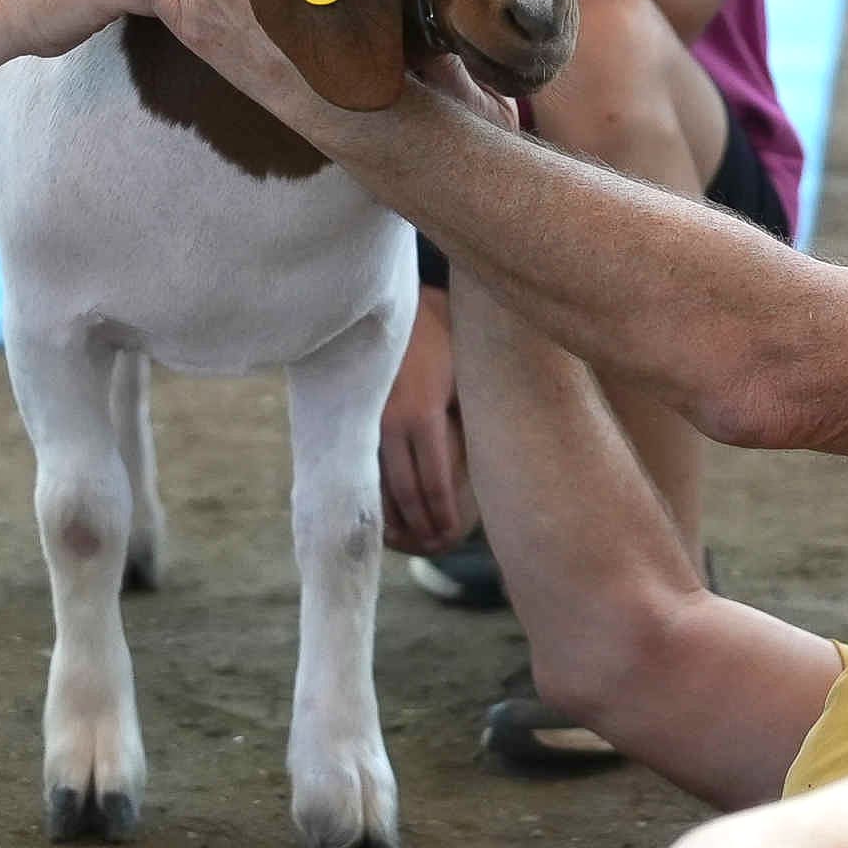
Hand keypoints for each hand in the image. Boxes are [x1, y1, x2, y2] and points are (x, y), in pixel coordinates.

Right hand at [377, 291, 472, 553]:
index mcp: (420, 413)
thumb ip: (473, 416)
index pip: (432, 482)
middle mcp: (387, 422)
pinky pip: (362, 468)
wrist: (395, 301)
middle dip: (422, 526)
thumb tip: (496, 462)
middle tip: (439, 546)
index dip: (443, 515)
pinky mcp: (351, 419)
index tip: (453, 536)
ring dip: (395, 519)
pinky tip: (385, 515)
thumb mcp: (467, 372)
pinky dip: (373, 496)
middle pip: (404, 492)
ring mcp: (364, 421)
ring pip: (377, 485)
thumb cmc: (445, 334)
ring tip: (414, 541)